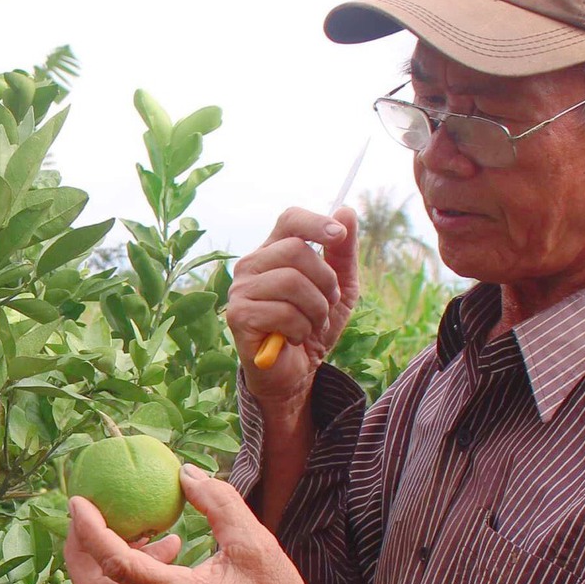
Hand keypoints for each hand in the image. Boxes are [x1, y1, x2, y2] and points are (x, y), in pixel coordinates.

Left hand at [64, 464, 312, 583]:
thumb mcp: (255, 542)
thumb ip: (219, 503)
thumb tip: (185, 473)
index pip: (116, 565)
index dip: (90, 532)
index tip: (78, 502)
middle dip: (80, 551)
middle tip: (88, 515)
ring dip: (109, 559)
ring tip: (145, 529)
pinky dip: (133, 571)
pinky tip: (167, 548)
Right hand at [226, 206, 359, 412]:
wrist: (295, 373)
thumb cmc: (313, 327)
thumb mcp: (339, 289)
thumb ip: (343, 253)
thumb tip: (346, 210)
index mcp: (274, 252)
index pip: (289, 219)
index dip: (315, 223)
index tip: (338, 236)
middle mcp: (252, 266)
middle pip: (295, 250)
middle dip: (325, 280)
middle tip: (327, 304)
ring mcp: (241, 290)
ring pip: (291, 282)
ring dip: (316, 310)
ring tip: (313, 325)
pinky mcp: (239, 316)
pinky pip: (282, 312)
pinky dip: (301, 329)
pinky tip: (295, 338)